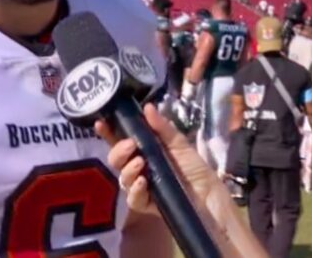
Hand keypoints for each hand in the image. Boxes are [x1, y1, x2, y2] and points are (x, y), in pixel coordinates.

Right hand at [96, 104, 218, 216]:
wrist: (210, 195)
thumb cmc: (195, 167)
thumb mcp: (179, 143)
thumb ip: (162, 127)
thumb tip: (147, 107)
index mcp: (144, 151)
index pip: (120, 141)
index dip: (108, 133)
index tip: (100, 122)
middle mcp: (139, 168)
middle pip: (116, 160)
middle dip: (118, 151)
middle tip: (130, 145)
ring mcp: (141, 187)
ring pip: (123, 179)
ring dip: (128, 169)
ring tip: (141, 162)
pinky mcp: (147, 205)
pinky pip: (133, 199)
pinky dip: (136, 190)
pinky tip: (143, 181)